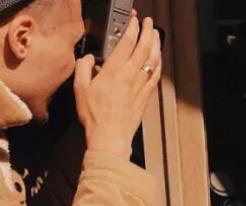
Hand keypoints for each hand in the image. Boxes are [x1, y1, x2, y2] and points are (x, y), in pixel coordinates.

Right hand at [74, 16, 162, 158]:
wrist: (110, 137)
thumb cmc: (95, 116)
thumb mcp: (80, 88)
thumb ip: (83, 68)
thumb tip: (88, 59)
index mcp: (114, 71)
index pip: (127, 43)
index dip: (133, 28)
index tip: (134, 21)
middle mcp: (131, 76)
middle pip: (144, 48)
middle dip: (148, 32)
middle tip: (149, 23)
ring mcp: (141, 86)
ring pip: (153, 61)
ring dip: (156, 45)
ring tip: (156, 35)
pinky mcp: (146, 96)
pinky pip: (156, 76)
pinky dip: (159, 64)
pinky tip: (159, 60)